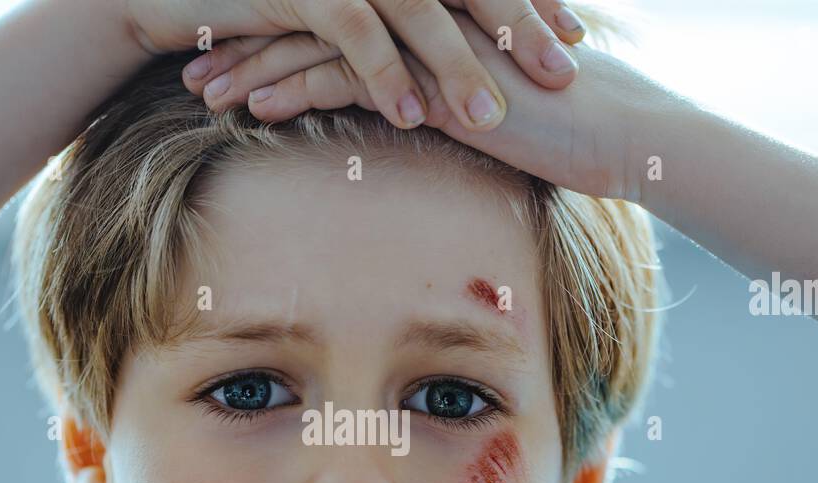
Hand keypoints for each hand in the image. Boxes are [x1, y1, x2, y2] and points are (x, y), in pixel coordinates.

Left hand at [180, 7, 673, 199]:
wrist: (624, 134)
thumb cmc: (566, 124)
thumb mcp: (492, 98)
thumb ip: (443, 89)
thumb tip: (408, 107)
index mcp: (431, 12)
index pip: (338, 10)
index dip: (279, 27)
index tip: (232, 49)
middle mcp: (422, 12)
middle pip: (313, 16)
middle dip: (246, 41)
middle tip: (193, 63)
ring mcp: (426, 37)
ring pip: (318, 42)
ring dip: (253, 67)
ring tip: (202, 91)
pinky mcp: (433, 75)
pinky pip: (348, 78)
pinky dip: (295, 93)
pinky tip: (253, 112)